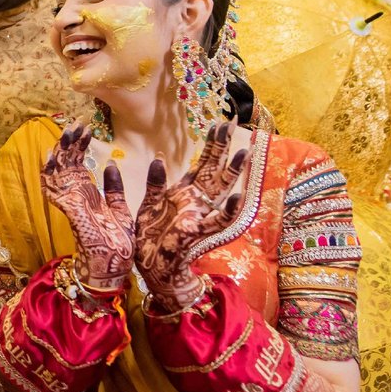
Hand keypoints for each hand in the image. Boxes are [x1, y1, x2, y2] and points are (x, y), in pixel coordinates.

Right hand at [40, 124, 133, 292]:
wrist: (116, 267)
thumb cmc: (119, 244)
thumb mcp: (121, 210)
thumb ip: (114, 188)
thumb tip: (109, 165)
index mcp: (88, 196)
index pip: (79, 165)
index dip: (80, 146)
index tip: (87, 127)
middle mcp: (76, 198)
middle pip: (66, 164)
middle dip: (70, 143)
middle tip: (75, 123)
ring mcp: (71, 204)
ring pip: (57, 173)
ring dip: (61, 152)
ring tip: (66, 132)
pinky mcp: (71, 211)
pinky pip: (53, 190)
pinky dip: (50, 173)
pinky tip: (52, 156)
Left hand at [134, 122, 247, 308]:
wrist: (153, 269)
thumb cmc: (149, 238)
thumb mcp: (147, 206)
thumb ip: (154, 184)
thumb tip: (158, 159)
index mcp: (184, 193)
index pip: (202, 163)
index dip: (213, 143)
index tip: (222, 122)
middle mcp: (196, 202)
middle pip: (213, 169)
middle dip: (222, 147)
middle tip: (232, 123)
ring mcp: (199, 215)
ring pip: (220, 190)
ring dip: (231, 173)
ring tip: (242, 153)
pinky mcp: (197, 232)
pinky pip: (216, 222)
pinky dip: (227, 212)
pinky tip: (236, 199)